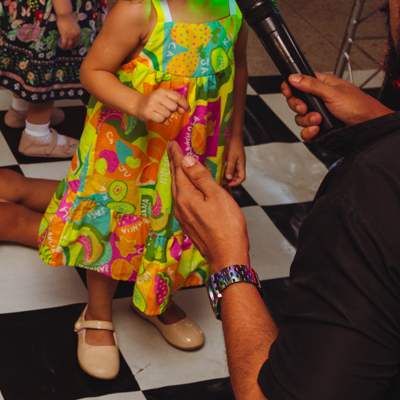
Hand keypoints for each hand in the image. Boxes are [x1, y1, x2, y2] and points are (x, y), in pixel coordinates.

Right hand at [57, 12, 80, 50]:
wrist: (65, 15)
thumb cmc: (68, 18)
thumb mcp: (74, 26)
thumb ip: (73, 31)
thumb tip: (70, 34)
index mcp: (79, 32)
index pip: (77, 41)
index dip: (74, 44)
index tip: (71, 46)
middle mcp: (76, 35)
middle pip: (73, 44)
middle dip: (70, 47)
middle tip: (66, 48)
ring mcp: (71, 36)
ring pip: (68, 45)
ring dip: (66, 48)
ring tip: (63, 48)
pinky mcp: (65, 36)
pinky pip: (64, 44)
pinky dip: (62, 46)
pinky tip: (61, 47)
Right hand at [136, 89, 189, 123]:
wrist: (138, 105)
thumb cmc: (155, 102)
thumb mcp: (165, 99)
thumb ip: (176, 103)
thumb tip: (184, 111)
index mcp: (163, 91)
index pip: (178, 97)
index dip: (185, 104)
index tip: (188, 110)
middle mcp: (157, 96)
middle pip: (174, 107)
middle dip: (172, 110)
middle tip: (164, 109)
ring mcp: (152, 105)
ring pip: (168, 114)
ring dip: (166, 115)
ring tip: (159, 112)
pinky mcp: (148, 113)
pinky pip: (161, 120)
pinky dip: (161, 120)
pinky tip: (156, 116)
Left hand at [168, 142, 249, 272]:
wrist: (227, 256)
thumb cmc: (227, 226)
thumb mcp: (216, 195)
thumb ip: (200, 177)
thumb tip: (186, 160)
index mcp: (185, 196)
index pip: (179, 169)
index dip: (177, 154)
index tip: (173, 143)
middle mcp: (180, 206)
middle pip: (175, 179)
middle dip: (174, 163)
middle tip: (172, 149)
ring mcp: (183, 216)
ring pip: (177, 190)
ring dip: (177, 175)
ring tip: (178, 165)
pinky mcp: (188, 224)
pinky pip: (181, 200)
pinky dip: (182, 188)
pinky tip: (186, 189)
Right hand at [280, 73, 391, 140]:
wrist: (368, 125)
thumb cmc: (358, 105)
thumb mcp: (333, 92)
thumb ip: (312, 85)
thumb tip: (294, 77)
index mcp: (321, 85)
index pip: (298, 83)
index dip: (290, 88)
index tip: (289, 93)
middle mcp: (318, 99)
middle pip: (296, 102)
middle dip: (299, 107)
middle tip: (305, 108)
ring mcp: (319, 114)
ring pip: (300, 118)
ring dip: (307, 120)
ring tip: (319, 120)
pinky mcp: (320, 128)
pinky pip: (306, 131)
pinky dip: (309, 132)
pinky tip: (317, 130)